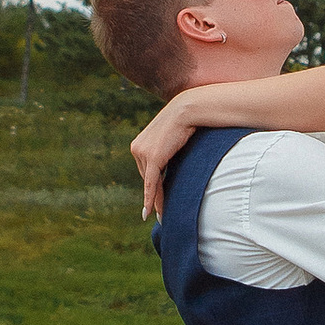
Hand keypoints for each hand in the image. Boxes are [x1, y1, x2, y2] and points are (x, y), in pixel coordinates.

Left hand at [131, 94, 202, 220]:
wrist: (187, 109)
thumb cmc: (184, 121)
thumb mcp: (170, 138)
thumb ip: (165, 150)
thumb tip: (170, 158)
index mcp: (139, 143)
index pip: (145, 170)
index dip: (150, 186)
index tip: (151, 201)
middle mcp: (137, 148)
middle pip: (146, 177)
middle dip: (154, 193)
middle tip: (159, 212)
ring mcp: (143, 153)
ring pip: (149, 183)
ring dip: (155, 200)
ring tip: (160, 215)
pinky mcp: (153, 158)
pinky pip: (152, 184)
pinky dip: (151, 199)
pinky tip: (149, 212)